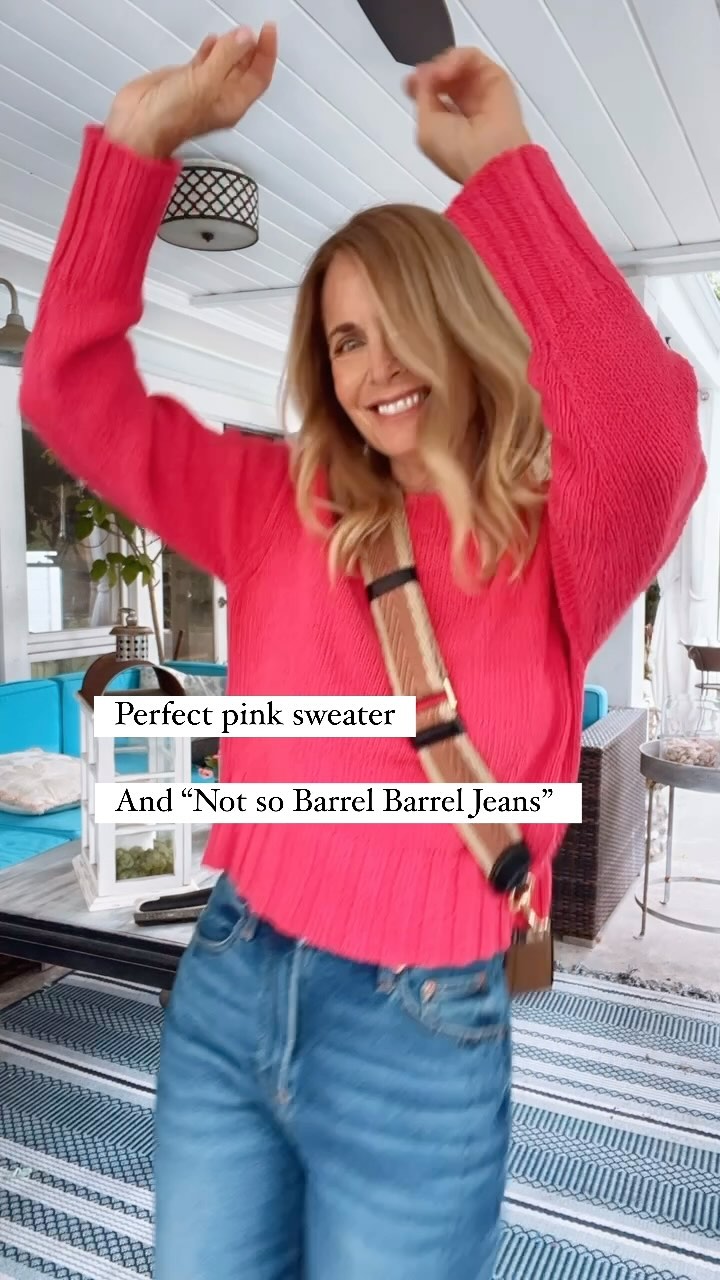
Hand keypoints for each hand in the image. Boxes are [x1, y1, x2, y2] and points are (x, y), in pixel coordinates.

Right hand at [105, 24, 277, 158]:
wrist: (139, 124)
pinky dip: (211, 49)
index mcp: (232, 104)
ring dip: (232, 47)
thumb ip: (226, 57)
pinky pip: (205, 62)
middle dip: (252, 49)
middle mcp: (221, 97)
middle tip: (256, 28)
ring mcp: (203, 89)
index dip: (266, 53)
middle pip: (245, 70)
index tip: (268, 30)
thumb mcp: (205, 83)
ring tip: (235, 30)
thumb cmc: (171, 116)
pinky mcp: (186, 80)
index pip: (259, 77)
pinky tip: (212, 40)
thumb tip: (245, 37)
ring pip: (226, 64)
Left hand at [406, 47, 529, 183]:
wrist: (490, 156)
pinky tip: (448, 71)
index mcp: (446, 122)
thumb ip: (421, 96)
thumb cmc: (456, 150)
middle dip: (430, 71)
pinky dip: (457, 58)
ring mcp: (479, 89)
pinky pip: (472, 56)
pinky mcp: (493, 76)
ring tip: (439, 76)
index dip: (419, 82)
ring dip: (442, 65)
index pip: (431, 93)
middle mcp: (463, 104)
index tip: (411, 82)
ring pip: (456, 62)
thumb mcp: (426, 127)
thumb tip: (421, 72)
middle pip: (442, 74)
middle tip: (425, 77)